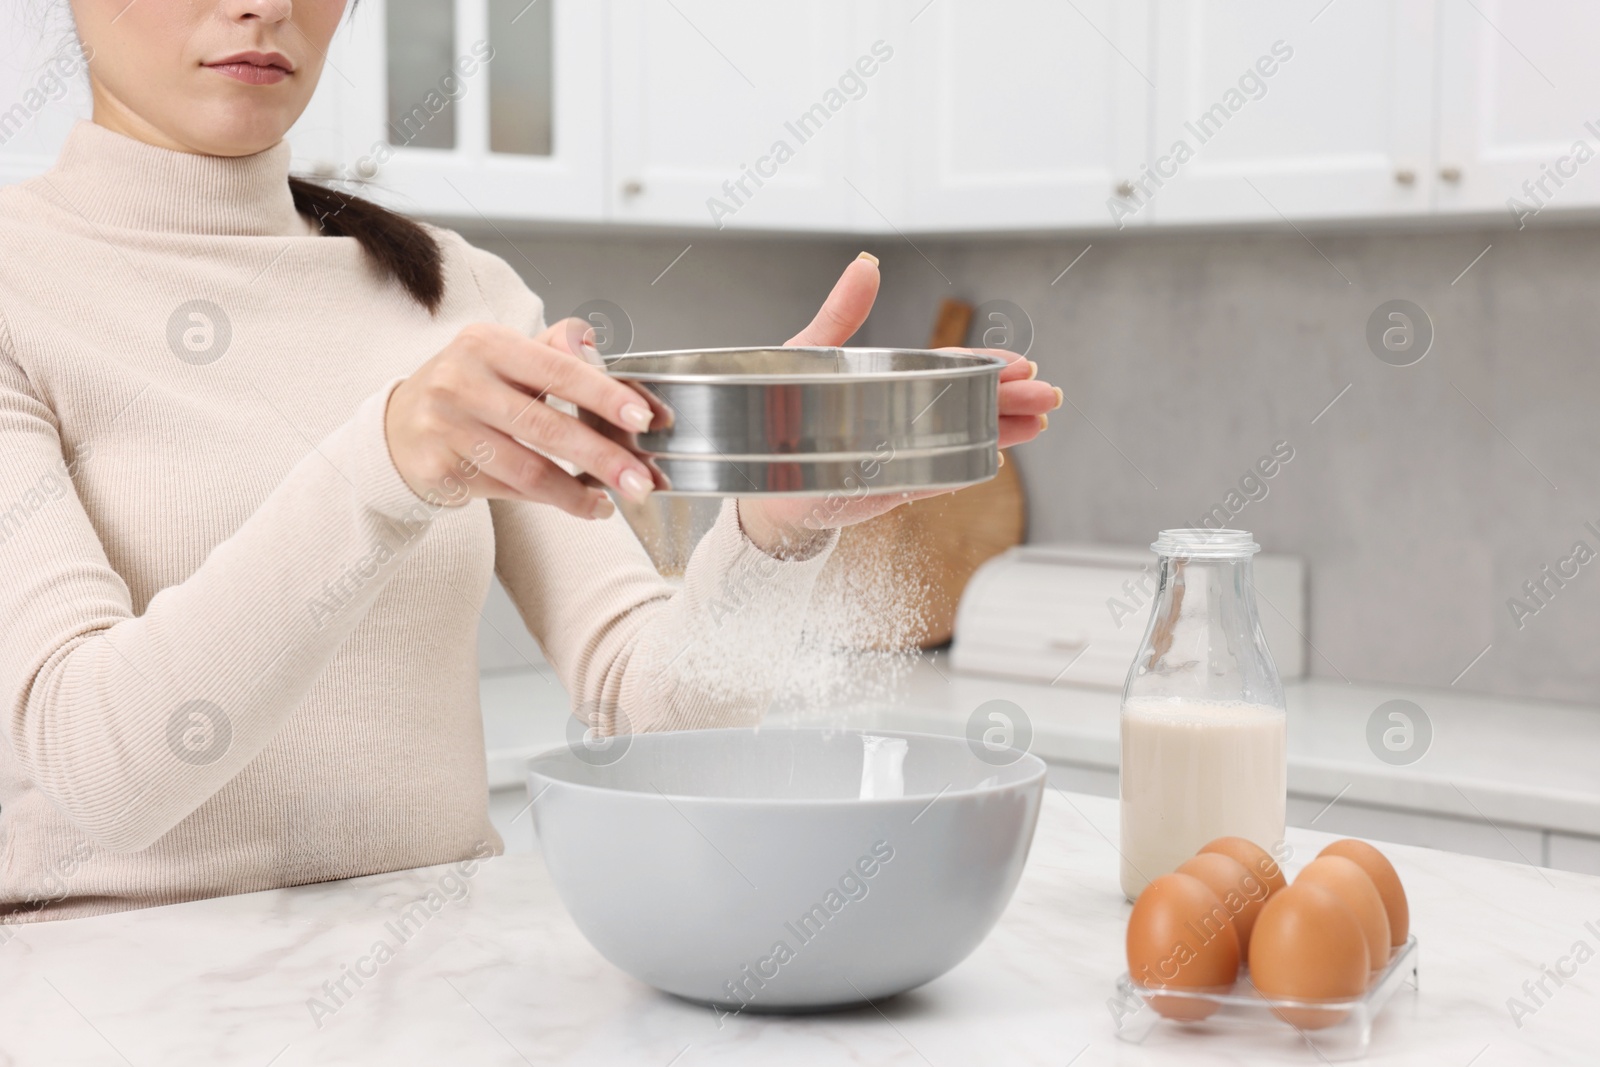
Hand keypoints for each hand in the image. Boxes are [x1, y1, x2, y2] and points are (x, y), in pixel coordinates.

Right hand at [385, 321, 665, 519]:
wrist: (395, 426)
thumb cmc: (466, 388)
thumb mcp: (502, 354)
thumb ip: (553, 350)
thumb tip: (596, 347)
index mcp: (486, 344)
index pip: (558, 370)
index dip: (604, 396)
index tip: (643, 418)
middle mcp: (460, 382)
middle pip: (547, 427)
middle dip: (603, 458)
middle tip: (641, 480)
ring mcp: (445, 429)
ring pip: (528, 470)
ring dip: (578, 492)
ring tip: (613, 501)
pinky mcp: (438, 470)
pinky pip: (508, 491)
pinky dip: (550, 501)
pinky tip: (579, 502)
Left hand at [737, 254, 1061, 555]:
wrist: (764, 470)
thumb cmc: (781, 405)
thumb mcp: (810, 352)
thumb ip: (840, 314)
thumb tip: (867, 264)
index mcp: (895, 377)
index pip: (952, 367)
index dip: (988, 366)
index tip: (1022, 363)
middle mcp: (906, 411)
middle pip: (970, 400)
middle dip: (1011, 397)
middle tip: (1048, 394)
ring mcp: (906, 448)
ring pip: (965, 437)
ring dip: (1003, 429)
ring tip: (1037, 424)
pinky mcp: (895, 484)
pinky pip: (937, 476)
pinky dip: (965, 467)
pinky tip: (994, 458)